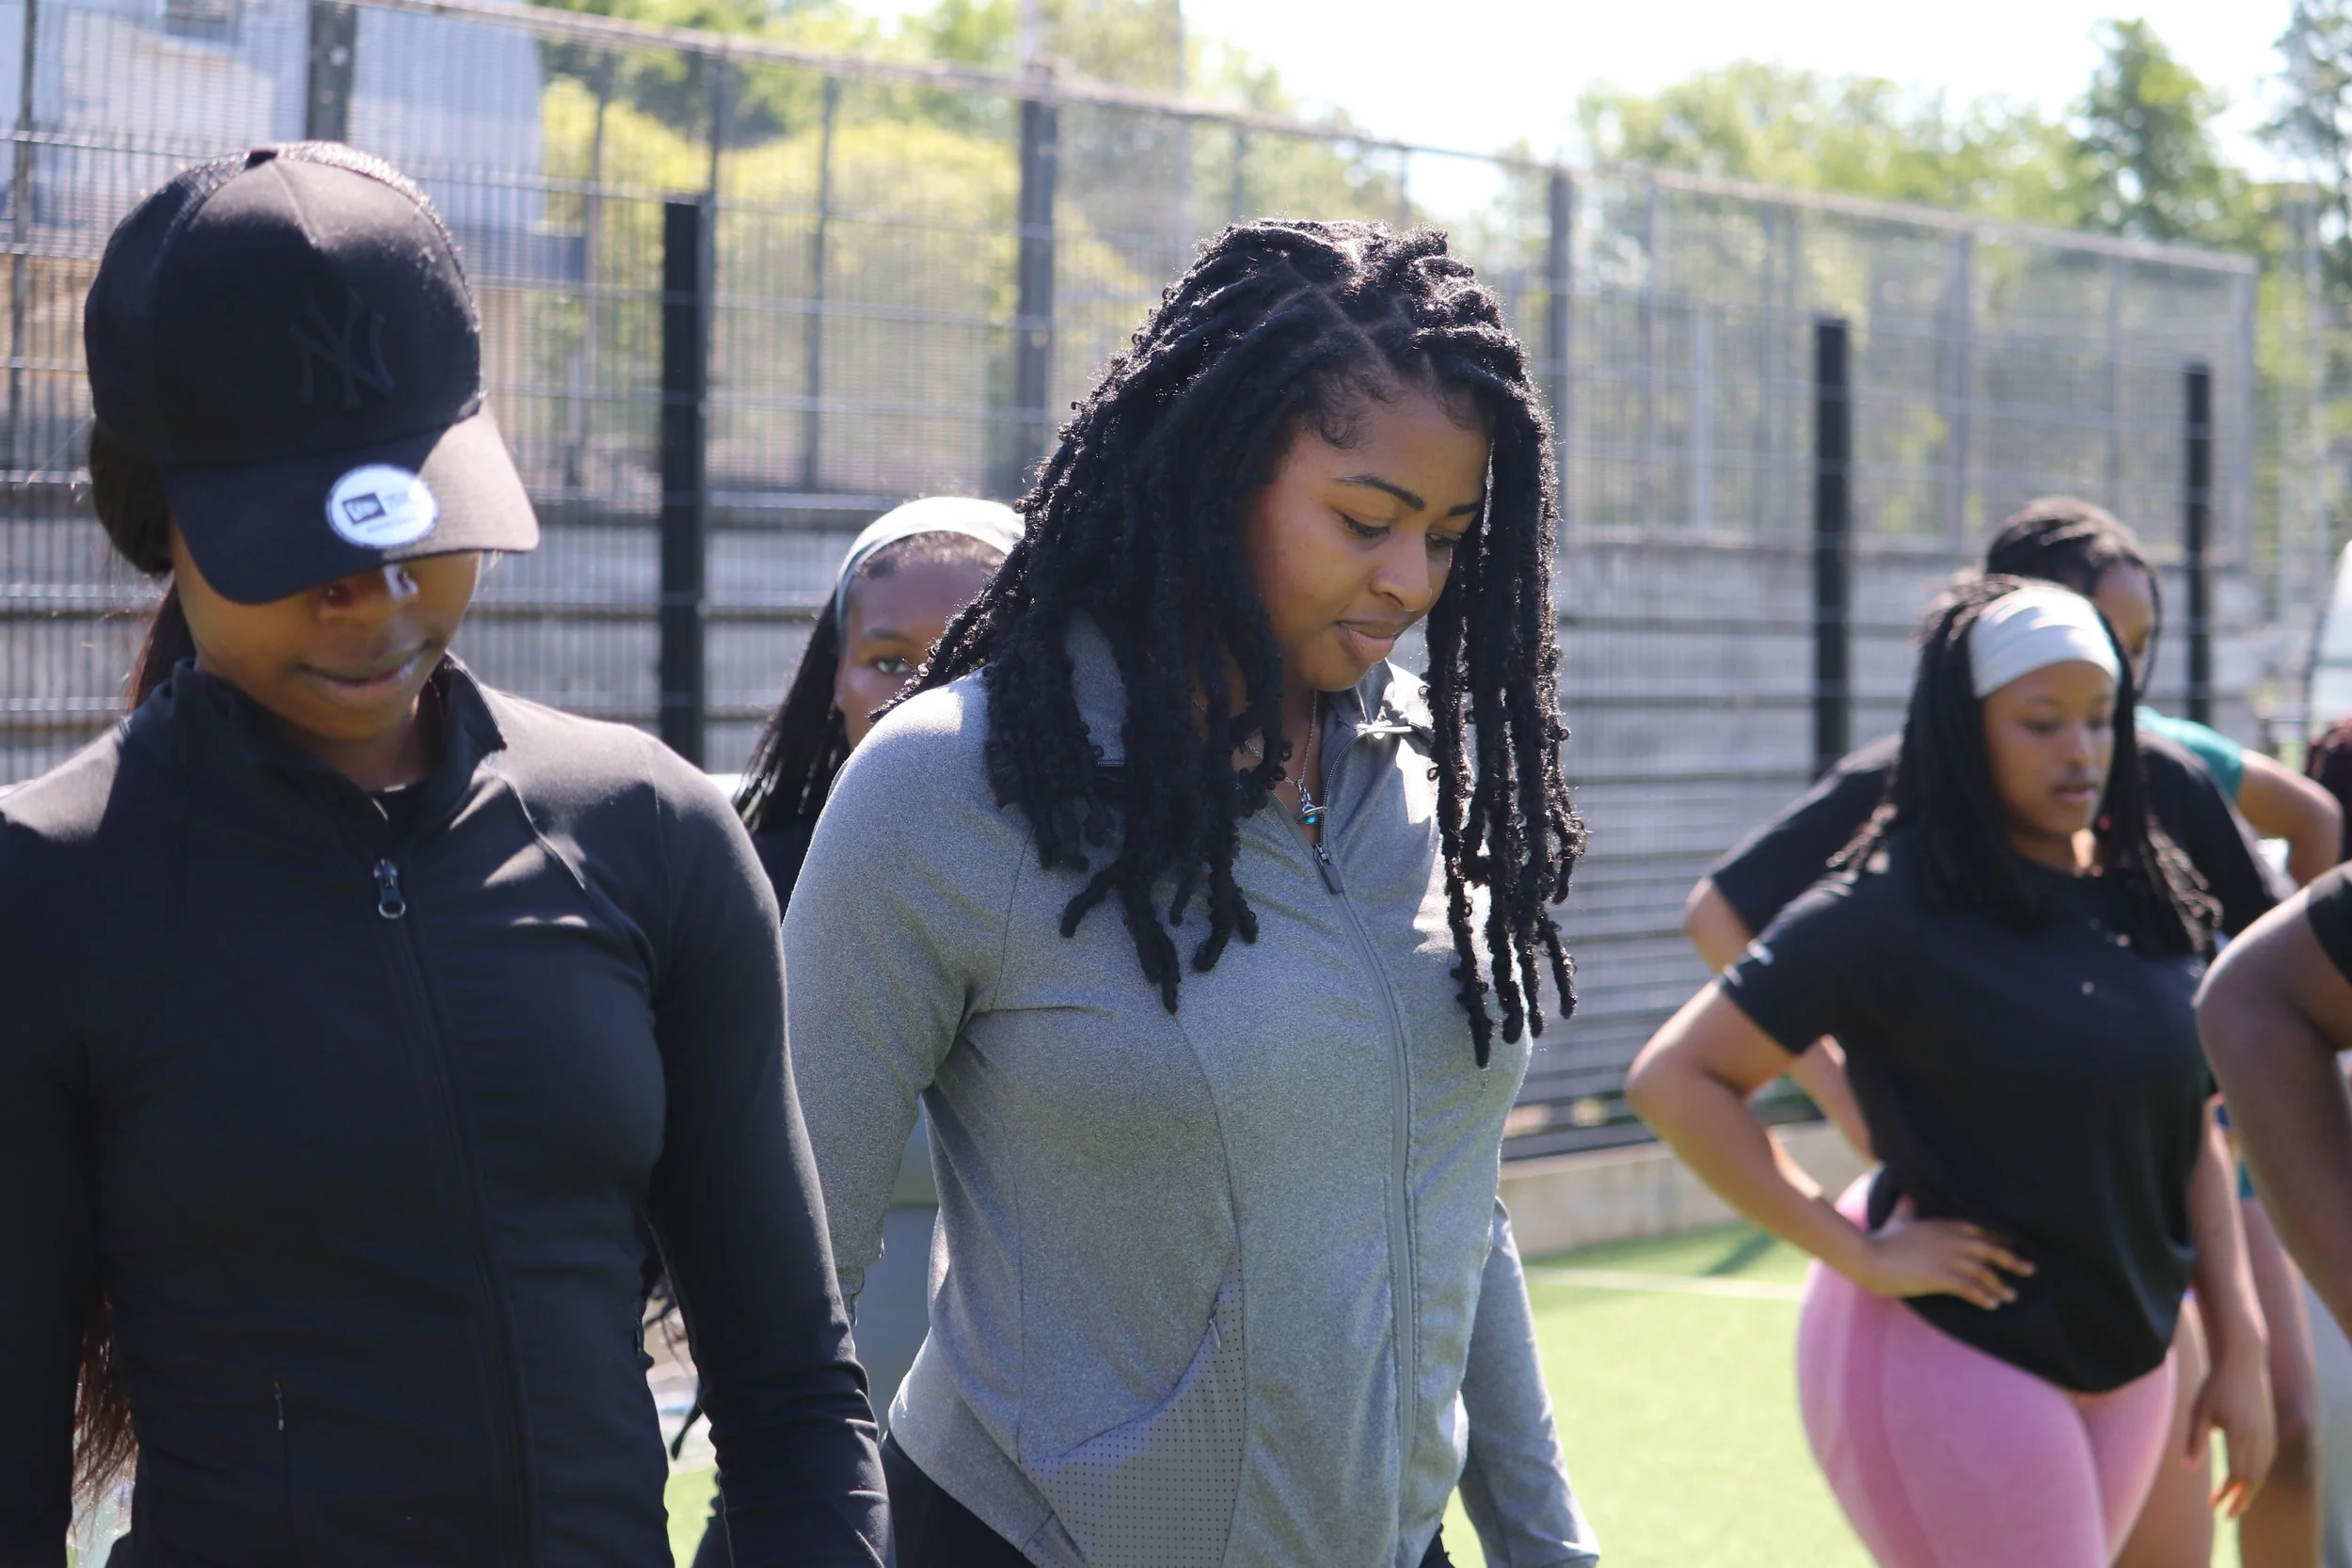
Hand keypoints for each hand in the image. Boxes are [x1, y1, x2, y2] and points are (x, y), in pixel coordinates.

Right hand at [1851, 1197, 2033, 1309]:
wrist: (1869, 1256)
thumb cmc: (1883, 1238)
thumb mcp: (1899, 1218)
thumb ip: (1908, 1206)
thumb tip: (1908, 1194)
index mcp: (1946, 1225)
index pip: (1983, 1231)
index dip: (2001, 1240)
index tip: (2015, 1248)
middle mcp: (1952, 1240)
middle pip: (1991, 1251)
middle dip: (2013, 1261)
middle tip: (2030, 1270)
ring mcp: (1948, 1259)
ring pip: (1984, 1273)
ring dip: (2000, 1286)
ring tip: (2010, 1296)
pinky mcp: (1941, 1277)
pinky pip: (1970, 1289)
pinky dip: (1983, 1297)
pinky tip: (1991, 1305)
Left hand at [2189, 1342, 2274, 1518]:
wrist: (2243, 1362)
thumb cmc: (2215, 1386)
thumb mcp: (2199, 1411)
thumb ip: (2194, 1441)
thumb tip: (2187, 1470)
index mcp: (2239, 1434)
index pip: (2236, 1474)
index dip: (2226, 1493)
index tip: (2213, 1507)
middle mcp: (2257, 1437)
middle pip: (2252, 1478)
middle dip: (2240, 1500)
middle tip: (2227, 1516)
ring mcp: (2266, 1433)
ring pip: (2262, 1471)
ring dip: (2250, 1490)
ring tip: (2238, 1505)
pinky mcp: (2269, 1429)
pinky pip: (2267, 1460)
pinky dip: (2259, 1475)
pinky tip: (2249, 1481)